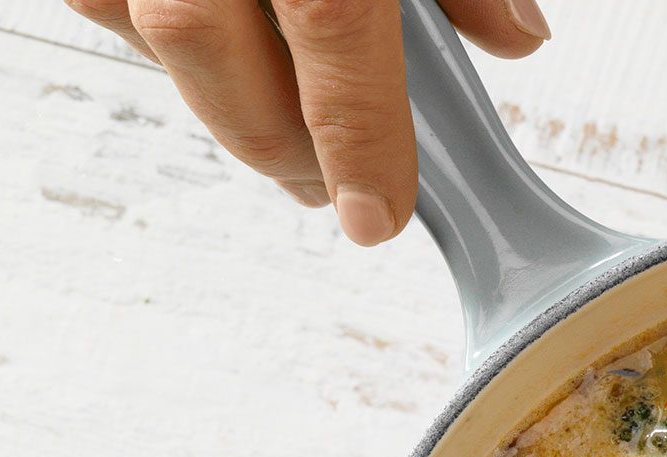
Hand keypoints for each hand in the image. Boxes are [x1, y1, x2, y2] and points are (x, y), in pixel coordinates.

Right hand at [64, 0, 548, 241]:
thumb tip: (518, 40)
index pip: (335, 32)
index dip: (360, 139)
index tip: (377, 219)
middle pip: (213, 48)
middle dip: (278, 140)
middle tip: (327, 189)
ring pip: (149, 28)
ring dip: (215, 92)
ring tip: (279, 129)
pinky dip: (158, 34)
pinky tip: (218, 54)